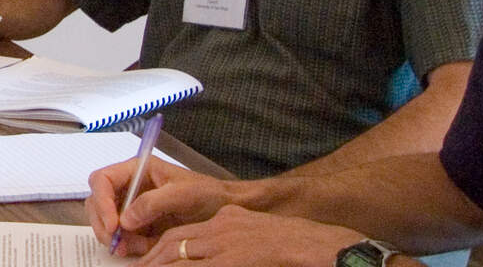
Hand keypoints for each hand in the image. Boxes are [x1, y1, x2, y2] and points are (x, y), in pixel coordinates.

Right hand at [86, 156, 229, 255]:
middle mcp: (129, 186)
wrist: (226, 209)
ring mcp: (132, 206)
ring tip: (134, 248)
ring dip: (115, 238)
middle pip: (97, 202)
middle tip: (116, 243)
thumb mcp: (182, 194)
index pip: (102, 180)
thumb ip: (152, 203)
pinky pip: (122, 236)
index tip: (113, 225)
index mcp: (135, 170)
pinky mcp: (139, 225)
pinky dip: (128, 246)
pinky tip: (144, 249)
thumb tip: (124, 220)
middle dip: (104, 224)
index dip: (102, 201)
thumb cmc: (207, 194)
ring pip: (106, 221)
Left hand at [128, 205, 363, 266]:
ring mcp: (232, 243)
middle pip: (176, 244)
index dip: (160, 252)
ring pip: (183, 256)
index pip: (183, 234)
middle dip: (153, 261)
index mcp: (230, 220)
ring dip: (162, 266)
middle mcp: (225, 227)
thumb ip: (234, 251)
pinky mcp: (239, 258)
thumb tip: (211, 260)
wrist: (335, 247)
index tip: (146, 264)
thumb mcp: (259, 245)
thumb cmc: (304, 249)